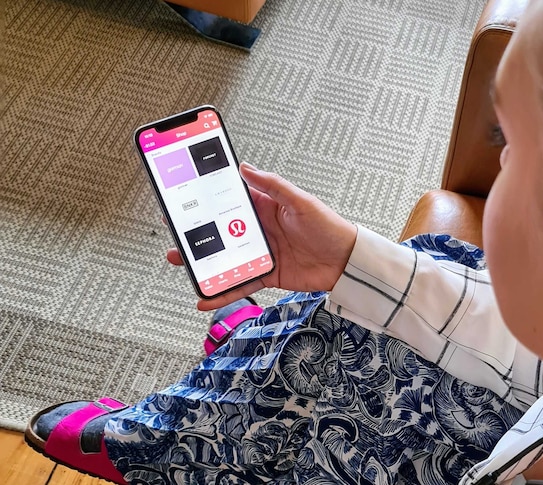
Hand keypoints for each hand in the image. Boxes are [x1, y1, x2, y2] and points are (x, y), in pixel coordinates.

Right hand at [167, 163, 357, 310]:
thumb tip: (246, 168)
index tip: (184, 198)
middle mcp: (260, 230)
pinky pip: (240, 283)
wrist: (348, 261)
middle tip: (174, 232)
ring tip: (181, 263)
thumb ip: (273, 185)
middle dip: (197, 233)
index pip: (230, 202)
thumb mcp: (302, 201)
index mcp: (265, 207)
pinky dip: (224, 291)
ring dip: (203, 262)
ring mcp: (262, 253)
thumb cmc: (330, 227)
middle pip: (221, 231)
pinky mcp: (267, 274)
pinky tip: (207, 296)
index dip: (208, 200)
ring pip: (225, 257)